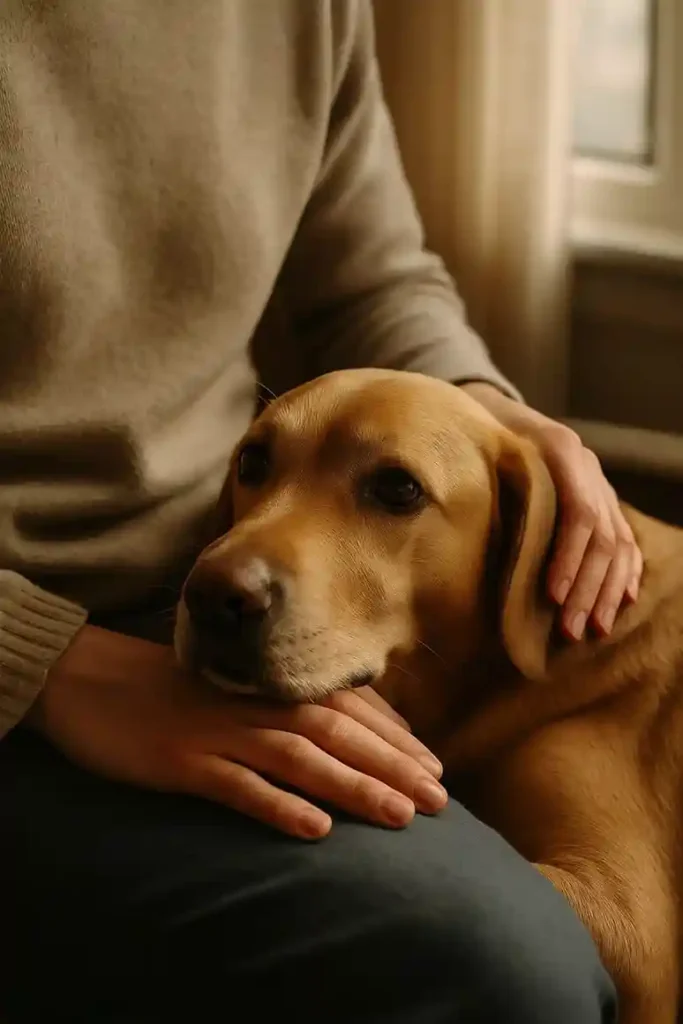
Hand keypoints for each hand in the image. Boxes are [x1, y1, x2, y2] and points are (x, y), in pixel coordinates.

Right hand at [27, 625, 445, 839]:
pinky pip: (236, 785)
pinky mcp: (183, 759)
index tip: (436, 769)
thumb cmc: (170, 687)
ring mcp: (219, 730)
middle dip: (392, 765)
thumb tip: (346, 726)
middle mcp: (253, 703)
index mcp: (267, 684)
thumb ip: (283, 702)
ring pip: (299, 758)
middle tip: (439, 800)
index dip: (395, 738)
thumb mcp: (231, 688)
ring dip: (353, 786)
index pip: (346, 708)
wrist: (90, 679)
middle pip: (336, 733)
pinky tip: (314, 830)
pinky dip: (277, 805)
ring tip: (399, 817)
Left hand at [461, 383, 642, 639]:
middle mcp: (589, 467)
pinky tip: (622, 602)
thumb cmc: (479, 436)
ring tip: (593, 630)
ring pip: (619, 543)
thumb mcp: (478, 448)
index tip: (552, 596)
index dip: (568, 557)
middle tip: (570, 630)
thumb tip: (468, 528)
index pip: (578, 513)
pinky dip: (626, 573)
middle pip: (602, 536)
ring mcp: (601, 483)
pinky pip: (626, 539)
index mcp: (560, 449)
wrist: (497, 411)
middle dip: (587, 588)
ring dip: (607, 591)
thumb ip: (483, 480)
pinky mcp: (604, 499)